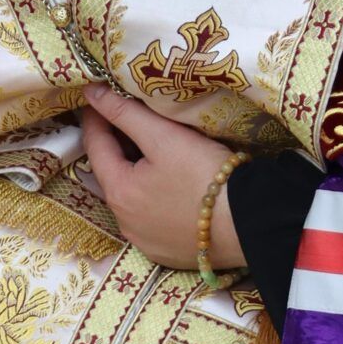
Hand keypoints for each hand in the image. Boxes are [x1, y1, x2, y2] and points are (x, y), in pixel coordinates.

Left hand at [79, 83, 245, 272]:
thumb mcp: (165, 137)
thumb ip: (126, 113)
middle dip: (116, 143)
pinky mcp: (166, 251)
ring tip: (150, 146)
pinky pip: (150, 217)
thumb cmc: (205, 176)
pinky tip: (169, 184)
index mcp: (118, 192)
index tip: (100, 96)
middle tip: (128, 115)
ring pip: (131, 196)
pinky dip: (152, 196)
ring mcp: (144, 240)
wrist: (251, 225)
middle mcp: (124, 222)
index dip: (96, 117)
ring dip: (134, 171)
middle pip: (112, 172)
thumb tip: (91, 92)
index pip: (95, 145)